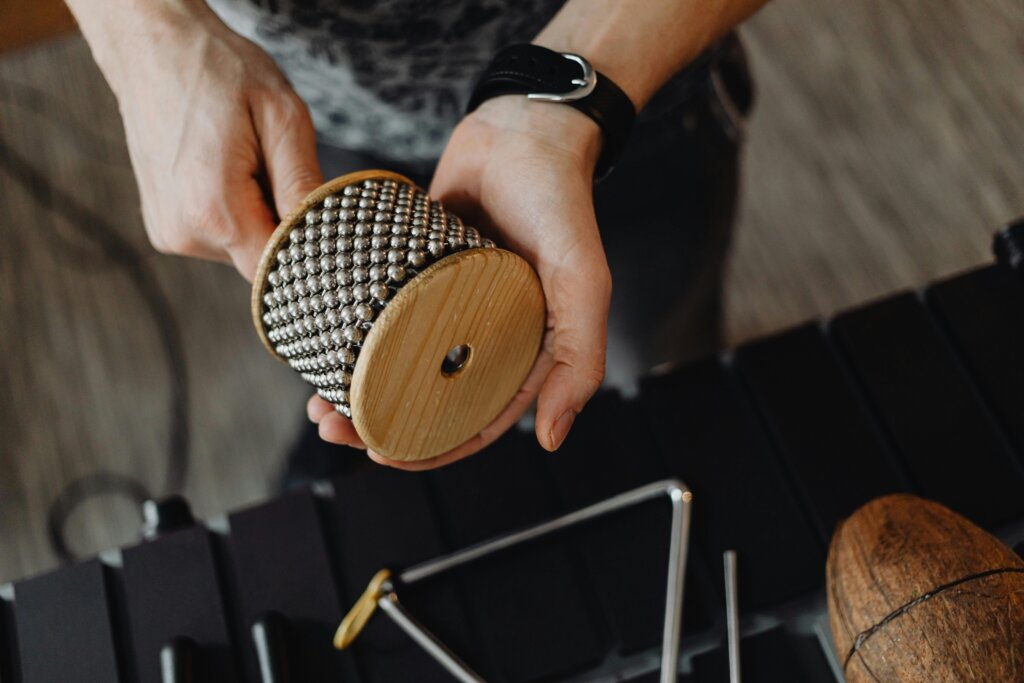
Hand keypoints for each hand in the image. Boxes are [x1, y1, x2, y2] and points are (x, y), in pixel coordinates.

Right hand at [102, 1, 321, 278]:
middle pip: (261, 260)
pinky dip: (237, 212)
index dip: (307, 251)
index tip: (320, 218)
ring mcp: (170, 233)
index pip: (278, 269)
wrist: (153, 48)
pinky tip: (228, 170)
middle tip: (278, 168)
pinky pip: (221, 237)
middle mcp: (183, 232)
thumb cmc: (219, 71)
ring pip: (242, 248)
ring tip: (247, 162)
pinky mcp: (165, 228)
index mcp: (212, 210)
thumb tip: (327, 236)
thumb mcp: (282, 117)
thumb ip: (303, 185)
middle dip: (282, 224)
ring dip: (259, 216)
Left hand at [311, 96, 611, 469]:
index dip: (429, 447)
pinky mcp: (413, 273)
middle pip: (423, 398)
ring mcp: (443, 307)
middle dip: (375, 422)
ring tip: (315, 400)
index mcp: (520, 353)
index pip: (473, 420)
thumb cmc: (561, 204)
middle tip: (332, 427)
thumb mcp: (583, 284)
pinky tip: (321, 346)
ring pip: (393, 363)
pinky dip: (351, 337)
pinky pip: (378, 315)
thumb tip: (552, 440)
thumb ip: (580, 359)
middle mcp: (480, 337)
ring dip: (354, 388)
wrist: (523, 130)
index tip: (382, 452)